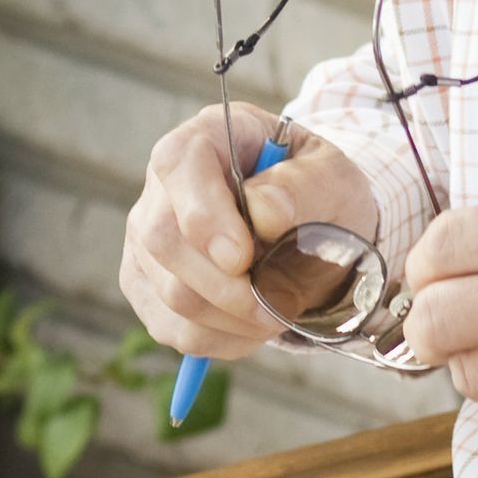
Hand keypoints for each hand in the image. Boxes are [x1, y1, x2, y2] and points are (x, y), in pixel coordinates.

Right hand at [121, 102, 385, 360]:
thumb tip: (263, 213)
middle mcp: (162, 186)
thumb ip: (303, 187)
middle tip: (284, 303)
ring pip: (171, 295)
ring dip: (235, 319)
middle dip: (228, 288)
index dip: (203, 215)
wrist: (311, 229)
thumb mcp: (332, 177)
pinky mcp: (146, 287)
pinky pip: (175, 330)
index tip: (243, 258)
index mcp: (206, 137)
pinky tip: (254, 324)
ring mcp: (144, 239)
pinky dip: (224, 340)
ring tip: (281, 311)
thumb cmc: (317, 194)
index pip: (179, 166)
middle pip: (164, 240)